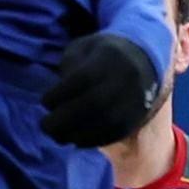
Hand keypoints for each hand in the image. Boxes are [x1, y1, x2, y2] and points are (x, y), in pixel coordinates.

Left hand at [38, 31, 161, 148]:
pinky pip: (115, 133)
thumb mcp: (84, 48)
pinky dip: (92, 140)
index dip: (60, 94)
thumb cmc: (103, 55)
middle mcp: (125, 78)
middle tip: (46, 126)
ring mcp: (134, 99)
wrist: (144, 61)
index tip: (45, 102)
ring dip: (76, 134)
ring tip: (58, 136)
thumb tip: (58, 92)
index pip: (83, 78)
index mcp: (110, 56)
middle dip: (65, 118)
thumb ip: (69, 64)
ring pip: (105, 122)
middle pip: (94, 103)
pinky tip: (76, 140)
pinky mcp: (137, 117)